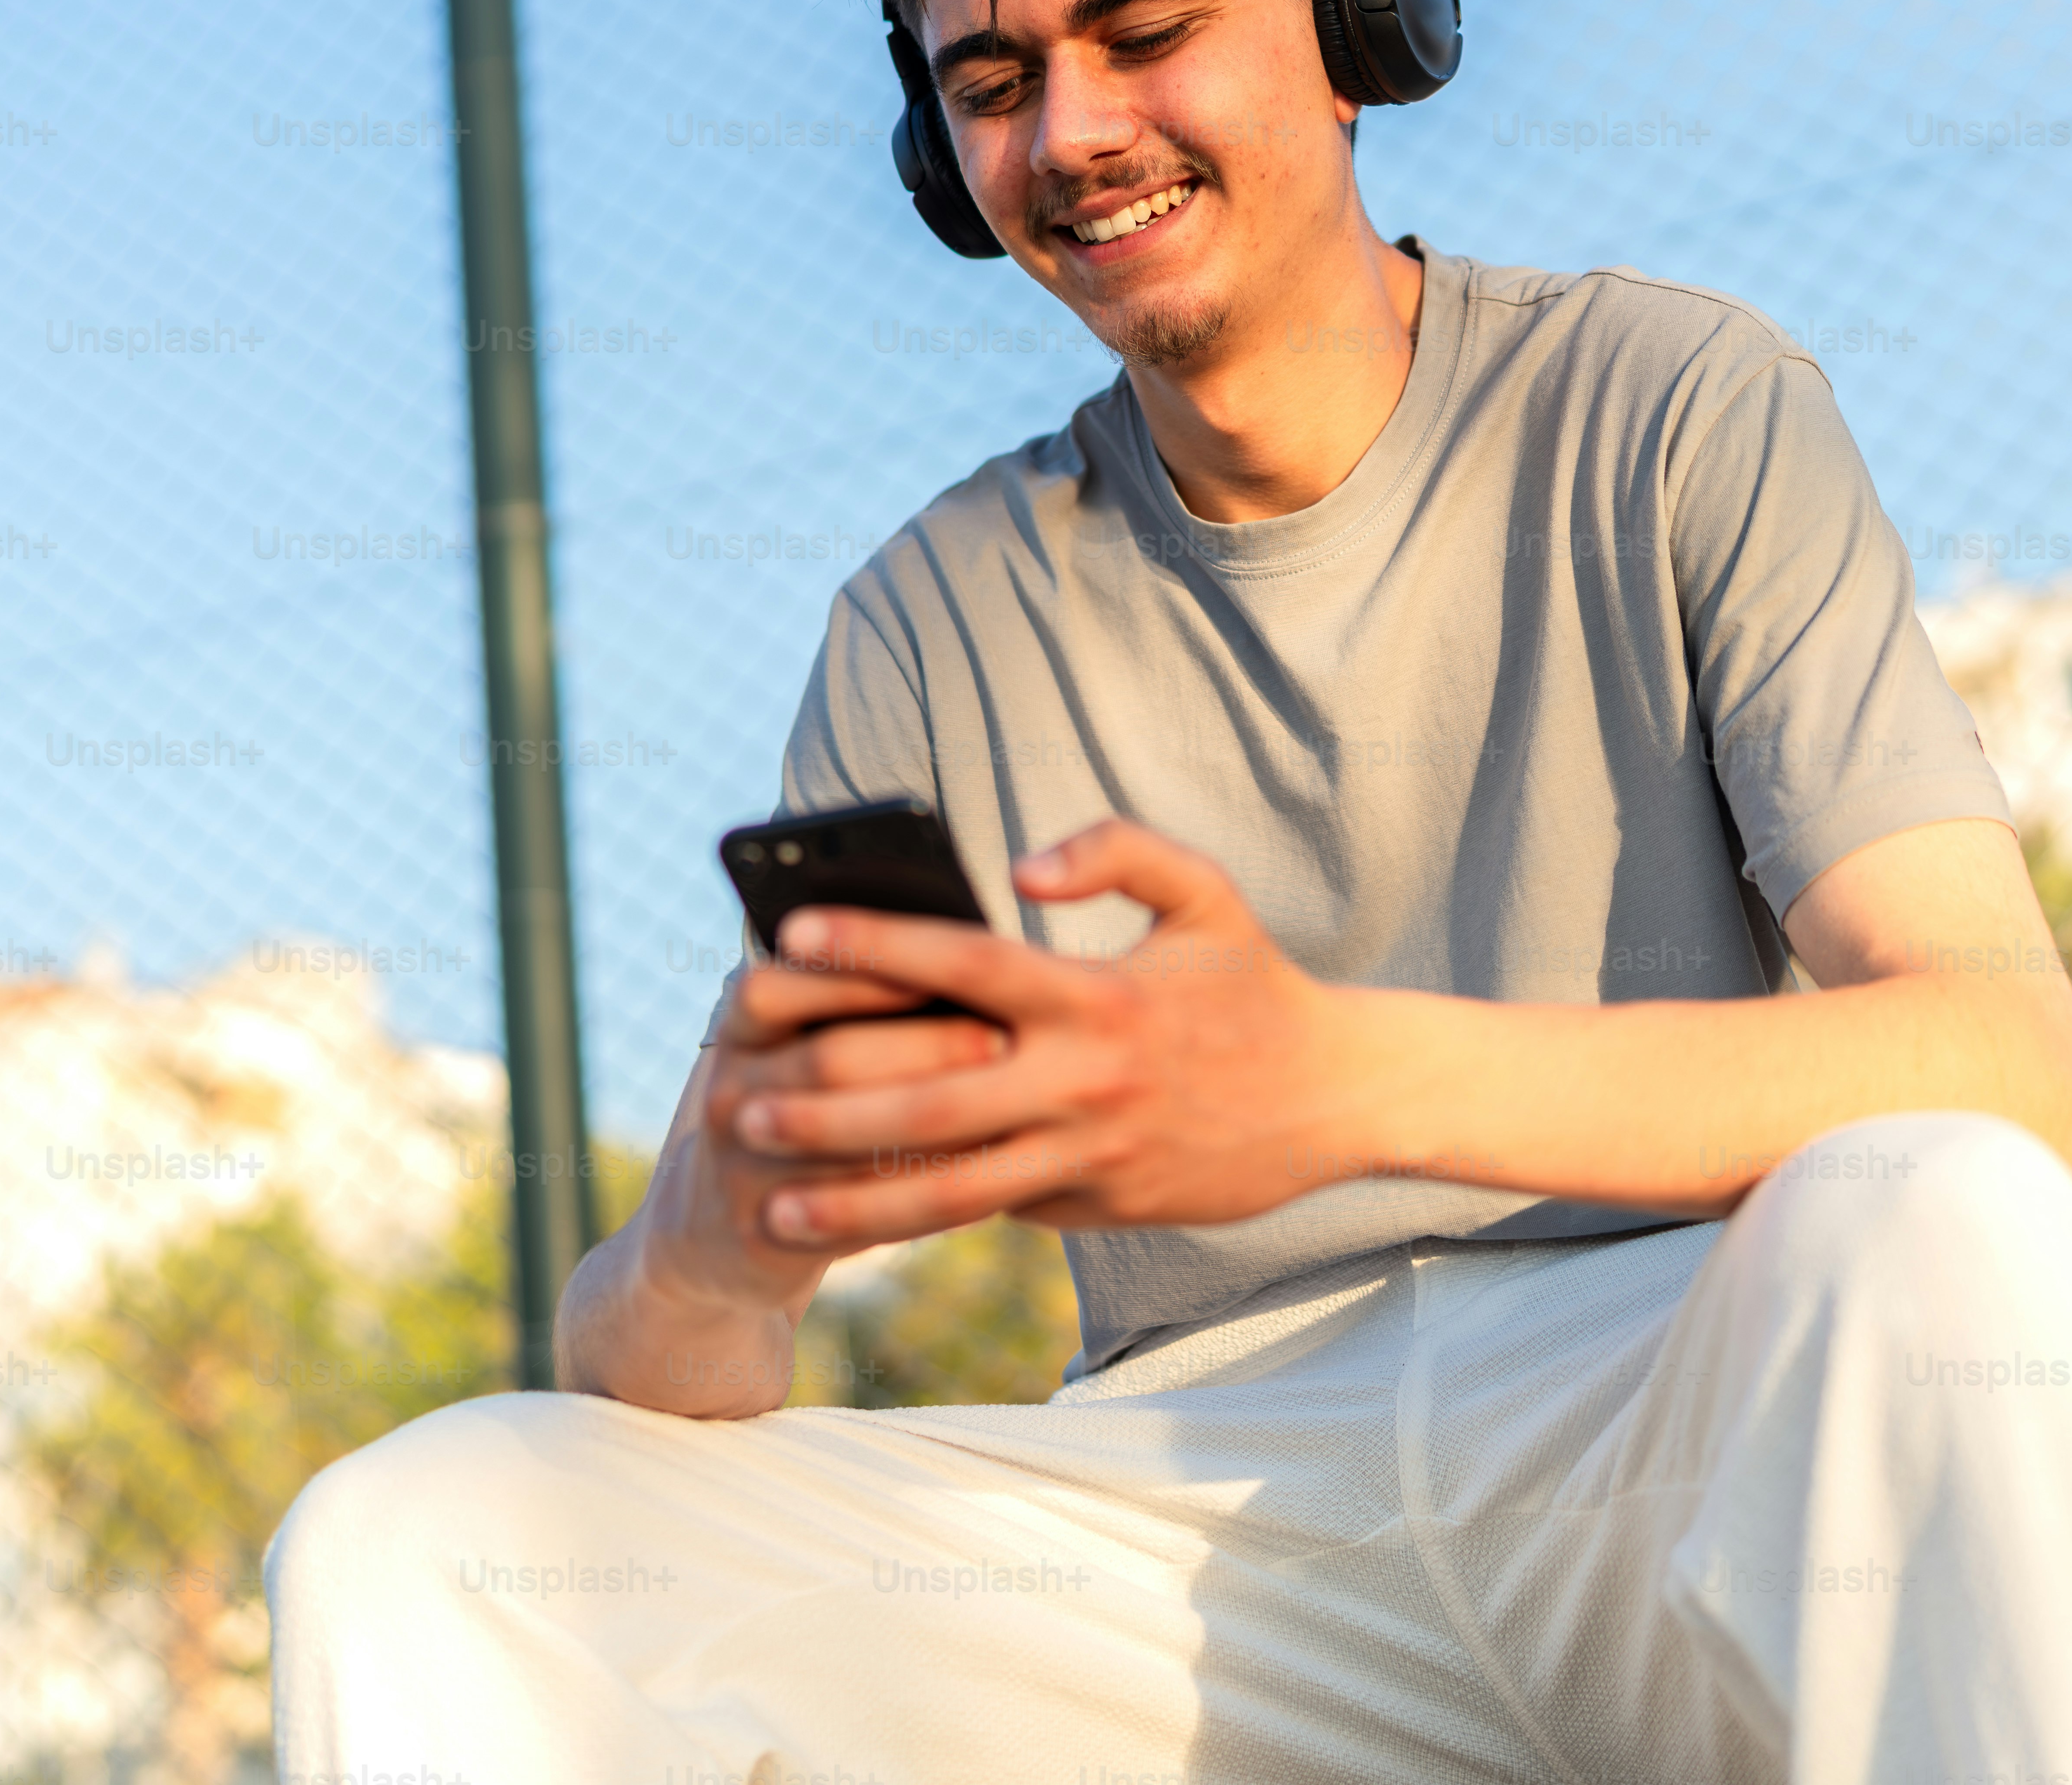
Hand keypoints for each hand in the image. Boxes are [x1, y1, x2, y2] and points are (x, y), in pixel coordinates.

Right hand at [641, 964, 1011, 1315]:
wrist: (715, 1228)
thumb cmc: (790, 1107)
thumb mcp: (790, 1045)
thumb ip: (846, 1002)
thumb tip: (959, 952)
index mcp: (739, 1028)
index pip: (781, 984)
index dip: (860, 968)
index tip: (948, 961)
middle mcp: (728, 1090)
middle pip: (829, 1058)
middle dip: (923, 1046)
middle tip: (1002, 1038)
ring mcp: (739, 1166)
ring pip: (847, 1141)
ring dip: (932, 1123)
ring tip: (1004, 1108)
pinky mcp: (765, 1232)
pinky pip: (854, 1213)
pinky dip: (920, 1192)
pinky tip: (981, 1176)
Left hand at [728, 818, 1374, 1250]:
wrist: (1337, 1098)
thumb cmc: (1254, 985)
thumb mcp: (1205, 891)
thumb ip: (1116, 849)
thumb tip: (1021, 863)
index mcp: (1097, 995)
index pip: (964, 964)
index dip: (874, 948)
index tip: (789, 937)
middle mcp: (1085, 1079)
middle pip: (931, 1097)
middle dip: (824, 1104)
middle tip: (734, 1101)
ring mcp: (1090, 1152)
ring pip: (949, 1186)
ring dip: (851, 1197)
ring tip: (766, 1201)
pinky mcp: (1097, 1205)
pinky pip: (994, 1207)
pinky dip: (919, 1215)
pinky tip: (846, 1222)